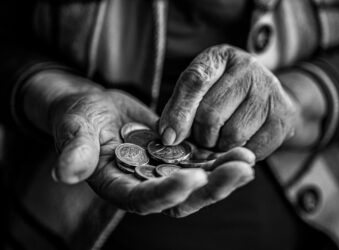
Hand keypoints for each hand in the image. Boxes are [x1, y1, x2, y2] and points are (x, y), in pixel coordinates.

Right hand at [43, 73, 254, 216]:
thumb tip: (65, 172)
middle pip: (181, 199)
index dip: (167, 194)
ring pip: (198, 183)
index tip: (192, 179)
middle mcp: (145, 186)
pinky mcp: (176, 158)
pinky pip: (201, 163)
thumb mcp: (74, 128)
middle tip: (240, 170)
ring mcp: (163, 173)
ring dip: (223, 174)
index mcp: (119, 186)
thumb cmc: (80, 117)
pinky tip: (242, 150)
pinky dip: (220, 159)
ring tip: (247, 159)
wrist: (97, 109)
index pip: (144, 200)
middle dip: (211, 188)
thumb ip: (74, 149)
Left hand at [159, 44, 298, 159]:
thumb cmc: (224, 94)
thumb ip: (180, 108)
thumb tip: (169, 137)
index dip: (179, 113)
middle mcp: (248, 68)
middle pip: (211, 115)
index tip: (169, 137)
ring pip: (232, 135)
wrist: (266, 96)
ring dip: (220, 146)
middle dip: (200, 135)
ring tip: (221, 138)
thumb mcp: (200, 90)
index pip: (195, 82)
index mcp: (220, 57)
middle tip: (203, 136)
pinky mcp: (283, 117)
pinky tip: (239, 142)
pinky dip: (239, 153)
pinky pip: (252, 148)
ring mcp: (270, 91)